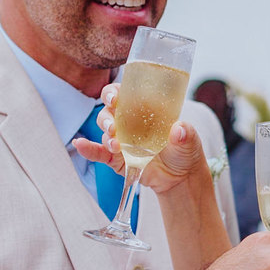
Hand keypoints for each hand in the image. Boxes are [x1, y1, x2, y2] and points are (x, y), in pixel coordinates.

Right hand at [72, 84, 206, 193]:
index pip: (124, 94)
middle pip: (109, 111)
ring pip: (105, 131)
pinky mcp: (117, 158)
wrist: (181, 177)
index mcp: (144, 109)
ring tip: (115, 144)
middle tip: (113, 126)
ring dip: (105, 135)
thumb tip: (179, 129)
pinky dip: (88, 149)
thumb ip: (185, 134)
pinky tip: (80, 145)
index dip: (115, 92)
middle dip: (107, 115)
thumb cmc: (184, 151)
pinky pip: (98, 152)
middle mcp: (129, 122)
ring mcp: (121, 140)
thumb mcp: (189, 140)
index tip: (114, 97)